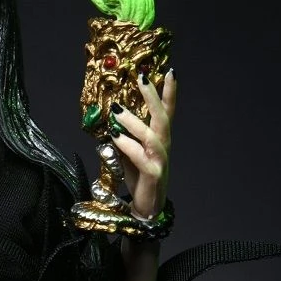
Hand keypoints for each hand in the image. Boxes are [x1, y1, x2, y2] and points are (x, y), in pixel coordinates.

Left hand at [110, 70, 174, 218]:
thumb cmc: (139, 180)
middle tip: (142, 78)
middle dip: (153, 96)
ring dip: (134, 122)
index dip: (169, 93)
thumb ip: (124, 138)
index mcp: (160, 140)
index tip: (170, 71)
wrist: (146, 208)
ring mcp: (160, 160)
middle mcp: (164, 147)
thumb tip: (110, 121)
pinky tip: (115, 137)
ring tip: (118, 111)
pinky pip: (140, 156)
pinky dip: (127, 145)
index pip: (167, 112)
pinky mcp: (153, 174)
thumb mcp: (129, 155)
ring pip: (151, 135)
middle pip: (162, 117)